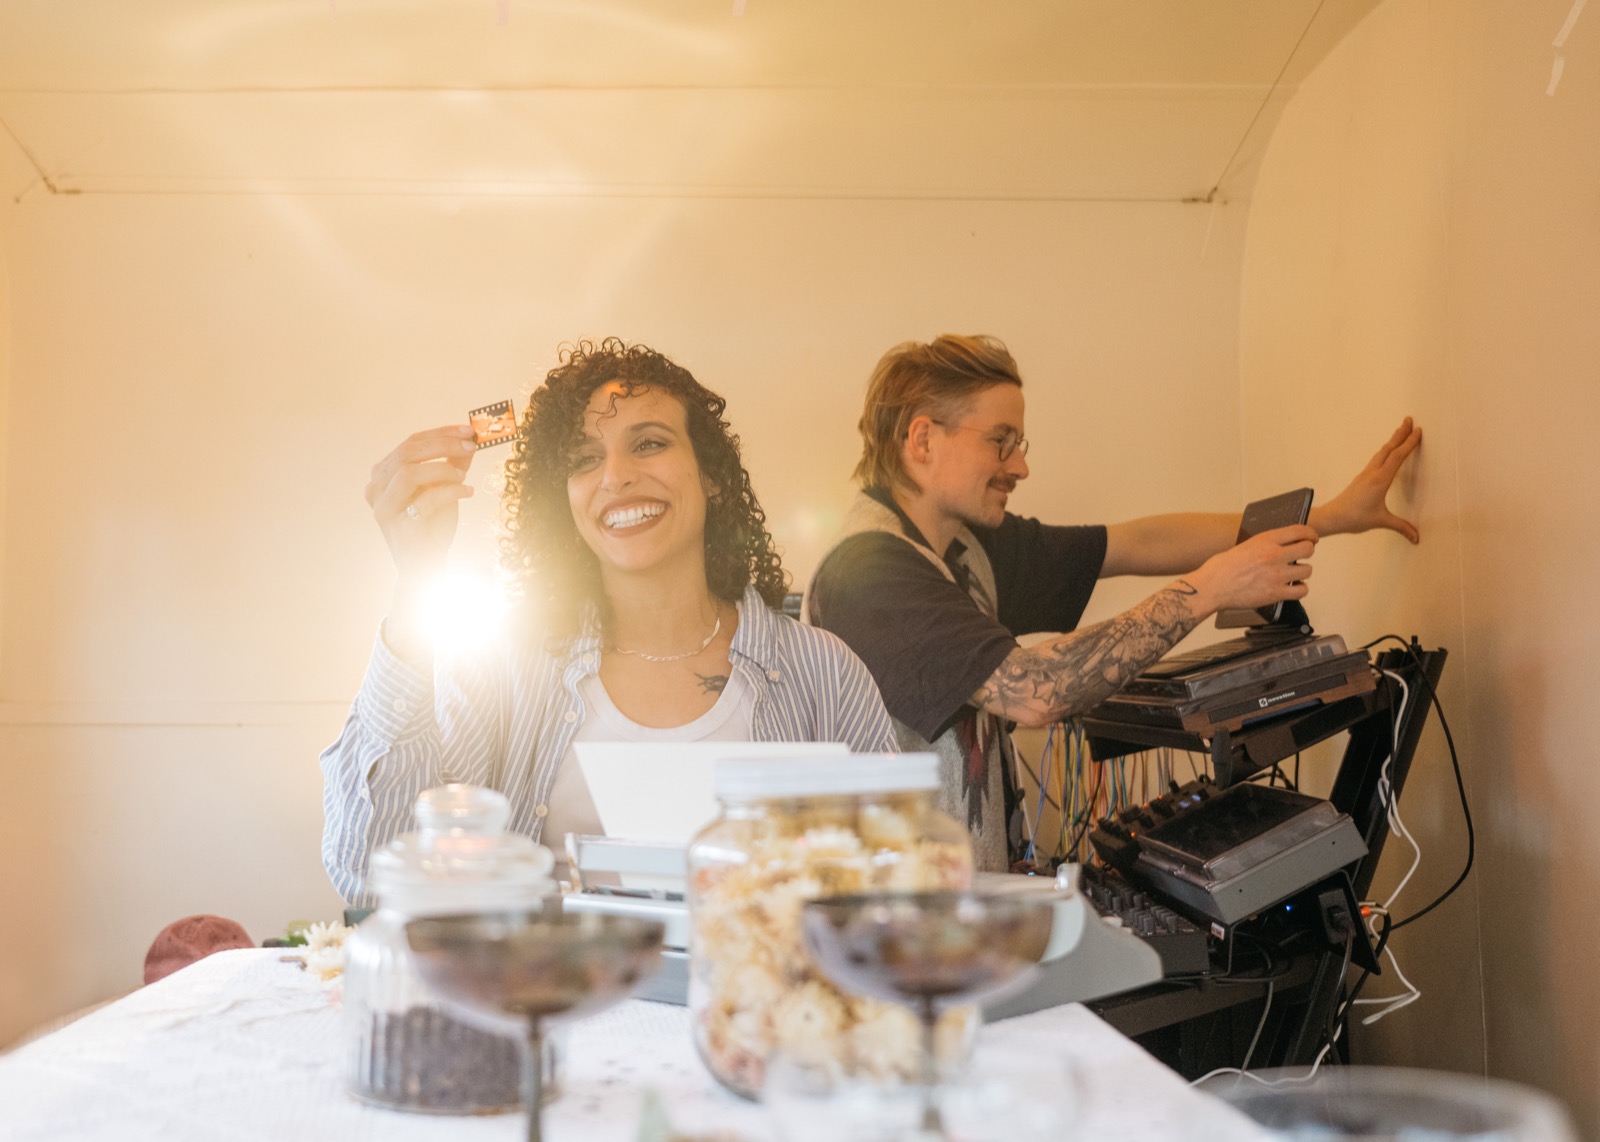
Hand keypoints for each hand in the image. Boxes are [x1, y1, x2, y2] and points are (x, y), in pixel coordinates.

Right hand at [365, 425, 478, 582]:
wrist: (426, 565)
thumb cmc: (432, 526)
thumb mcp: (444, 489)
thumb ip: (452, 465)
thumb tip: (468, 440)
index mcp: (383, 475)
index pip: (410, 443)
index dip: (440, 434)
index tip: (467, 431)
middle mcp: (376, 489)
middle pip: (406, 453)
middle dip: (443, 445)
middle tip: (470, 447)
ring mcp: (384, 509)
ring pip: (408, 473)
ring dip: (442, 469)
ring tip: (463, 476)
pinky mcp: (398, 527)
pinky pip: (425, 500)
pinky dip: (451, 491)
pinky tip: (467, 492)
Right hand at [1185, 525, 1317, 615]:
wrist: (1211, 587)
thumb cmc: (1221, 568)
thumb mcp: (1244, 547)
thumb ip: (1264, 545)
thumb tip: (1280, 547)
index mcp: (1265, 541)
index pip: (1299, 531)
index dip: (1310, 533)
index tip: (1312, 537)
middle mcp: (1273, 556)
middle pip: (1308, 549)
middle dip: (1307, 551)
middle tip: (1302, 555)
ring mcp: (1276, 575)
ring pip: (1307, 570)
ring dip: (1302, 572)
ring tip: (1294, 574)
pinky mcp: (1275, 593)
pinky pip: (1301, 591)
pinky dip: (1300, 589)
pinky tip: (1293, 588)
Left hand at [1310, 418, 1421, 542]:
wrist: (1332, 517)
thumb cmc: (1354, 518)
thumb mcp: (1380, 521)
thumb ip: (1400, 527)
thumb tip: (1416, 538)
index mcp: (1380, 480)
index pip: (1397, 457)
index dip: (1408, 444)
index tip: (1418, 431)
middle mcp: (1372, 473)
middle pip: (1388, 449)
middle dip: (1400, 434)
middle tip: (1409, 420)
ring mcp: (1366, 474)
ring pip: (1381, 452)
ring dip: (1392, 440)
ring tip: (1401, 430)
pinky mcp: (1362, 477)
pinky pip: (1376, 459)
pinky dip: (1385, 450)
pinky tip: (1387, 451)